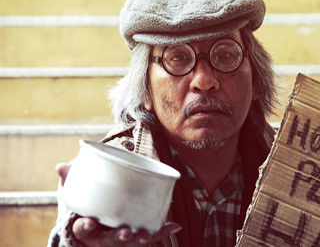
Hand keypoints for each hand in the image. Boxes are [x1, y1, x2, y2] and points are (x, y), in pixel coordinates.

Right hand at [55, 163, 180, 245]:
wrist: (95, 228)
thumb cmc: (86, 208)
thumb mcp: (75, 198)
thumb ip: (69, 182)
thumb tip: (60, 165)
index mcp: (86, 228)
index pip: (83, 230)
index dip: (86, 226)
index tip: (89, 220)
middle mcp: (102, 238)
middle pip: (109, 241)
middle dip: (118, 238)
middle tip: (126, 232)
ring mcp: (118, 240)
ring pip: (129, 244)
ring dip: (139, 239)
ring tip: (147, 234)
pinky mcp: (133, 239)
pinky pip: (148, 239)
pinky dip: (161, 232)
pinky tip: (174, 225)